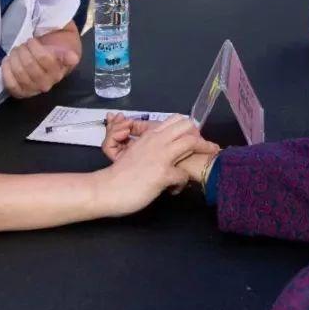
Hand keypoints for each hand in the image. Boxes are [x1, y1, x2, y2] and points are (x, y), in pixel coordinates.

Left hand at [1, 36, 78, 98]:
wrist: (49, 68)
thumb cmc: (54, 55)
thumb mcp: (64, 52)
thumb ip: (68, 54)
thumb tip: (73, 57)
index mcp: (57, 73)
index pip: (44, 58)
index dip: (34, 46)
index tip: (32, 41)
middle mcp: (45, 84)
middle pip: (29, 65)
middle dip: (23, 50)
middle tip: (22, 45)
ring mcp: (32, 90)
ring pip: (19, 72)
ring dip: (14, 57)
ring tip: (16, 51)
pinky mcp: (20, 93)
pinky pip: (10, 83)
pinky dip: (6, 70)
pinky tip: (7, 60)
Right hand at [97, 115, 219, 215]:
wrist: (107, 189)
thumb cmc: (120, 174)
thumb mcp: (135, 152)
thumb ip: (149, 146)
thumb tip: (161, 149)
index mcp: (150, 135)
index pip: (175, 120)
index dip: (188, 128)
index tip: (192, 139)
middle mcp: (157, 141)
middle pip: (187, 126)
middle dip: (199, 137)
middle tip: (202, 151)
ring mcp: (160, 156)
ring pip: (191, 142)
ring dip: (199, 154)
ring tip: (199, 167)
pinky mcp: (163, 174)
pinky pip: (184, 175)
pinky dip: (182, 184)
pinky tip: (174, 189)